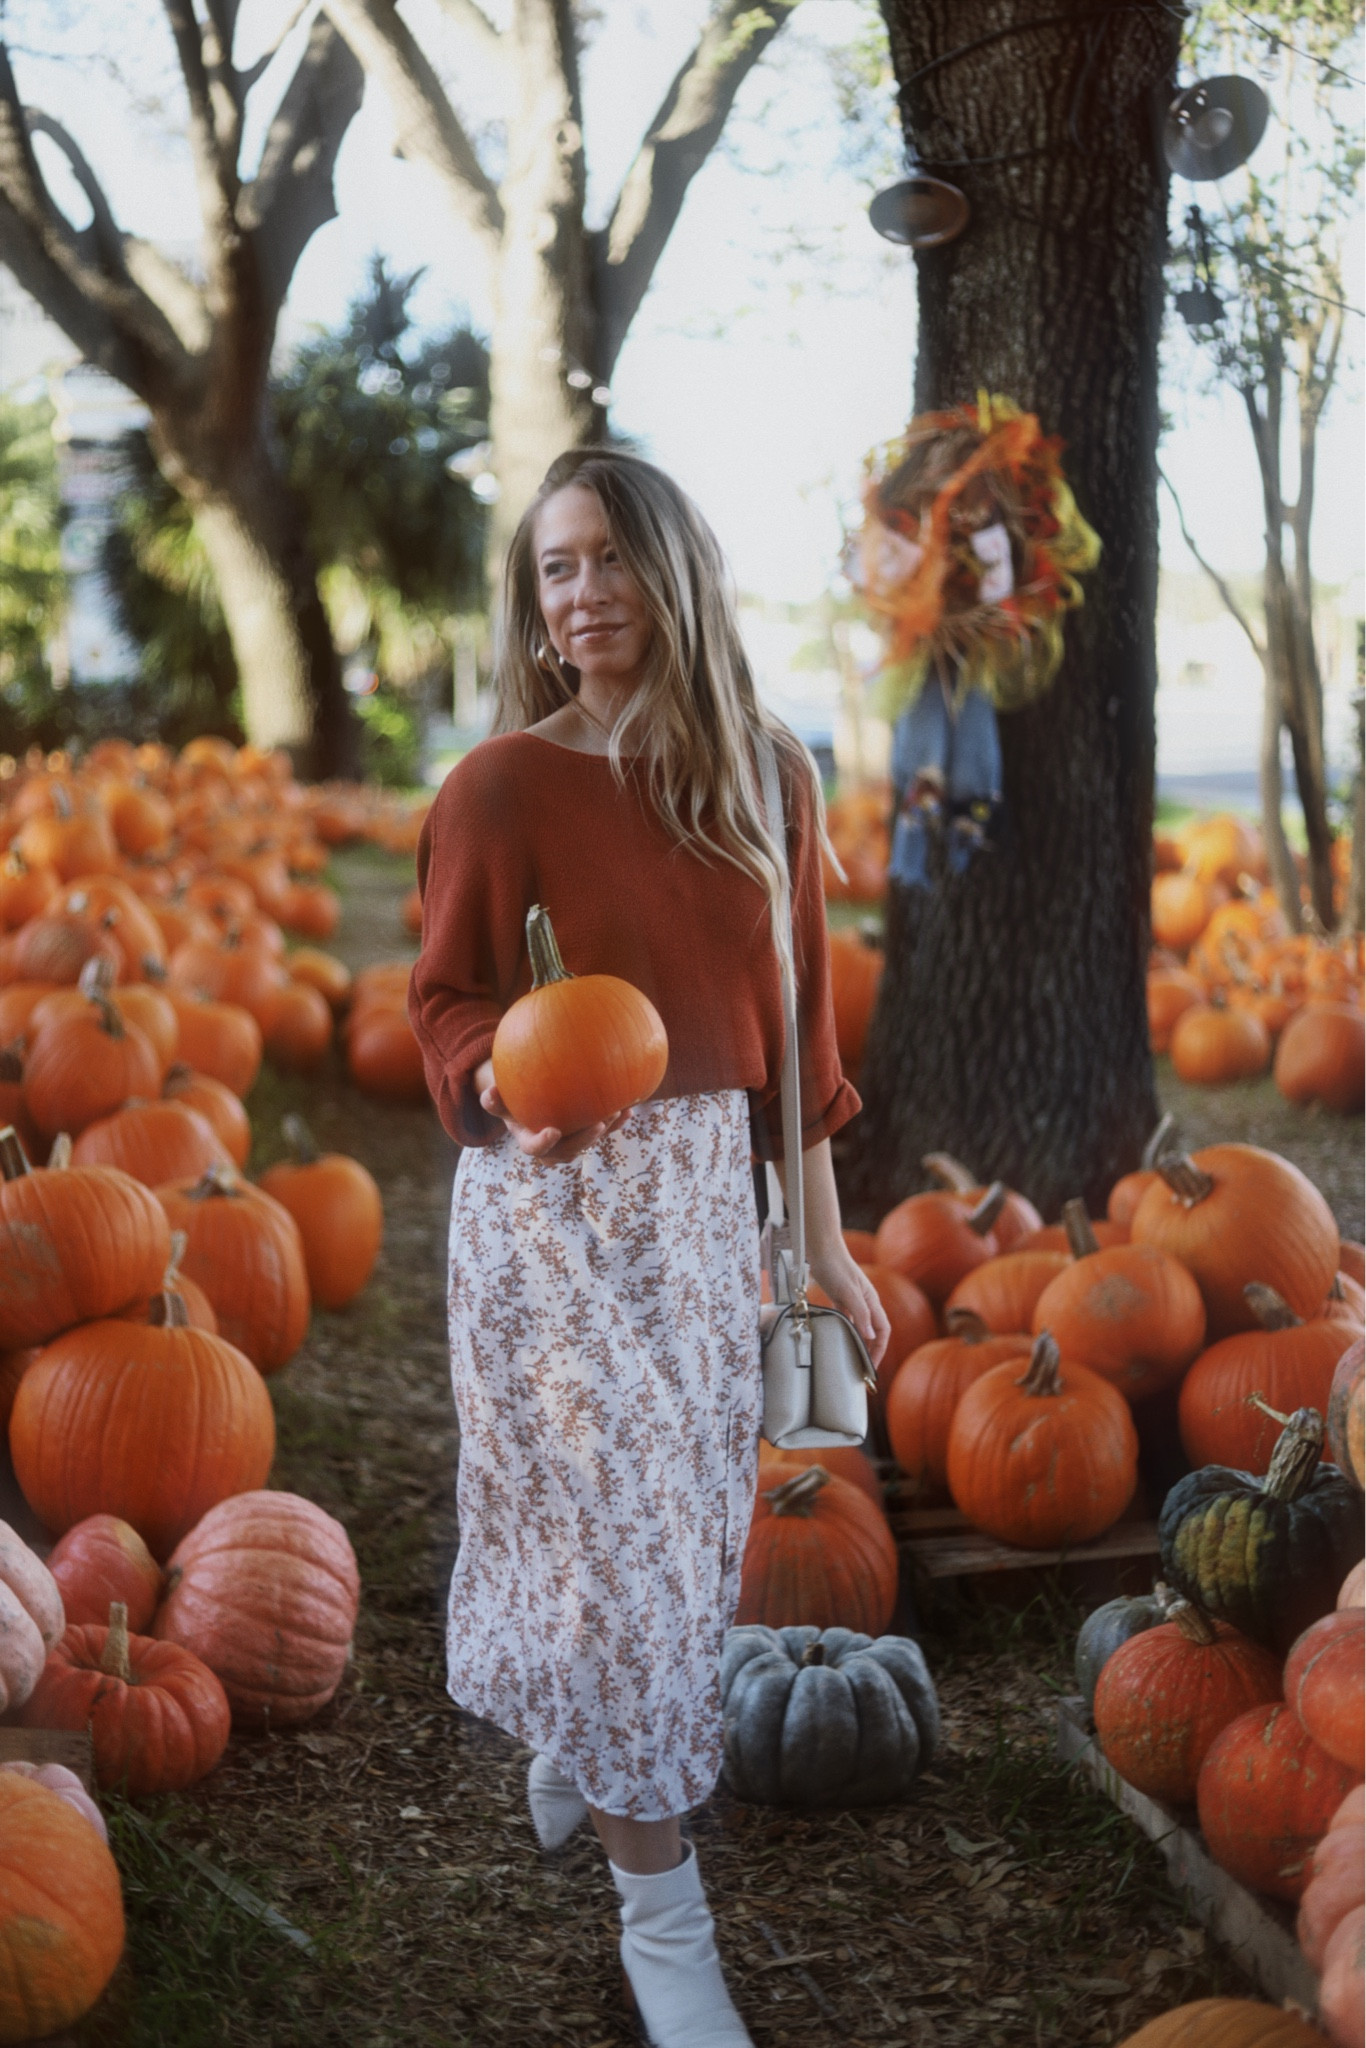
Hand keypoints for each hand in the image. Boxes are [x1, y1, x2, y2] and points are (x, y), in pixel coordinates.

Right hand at [474, 1060, 629, 1162]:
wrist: (528, 1104)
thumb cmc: (511, 1100)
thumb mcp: (500, 1100)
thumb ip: (493, 1100)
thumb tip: (489, 1090)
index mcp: (530, 1141)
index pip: (535, 1149)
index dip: (544, 1143)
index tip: (554, 1130)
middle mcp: (552, 1148)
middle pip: (569, 1151)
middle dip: (585, 1140)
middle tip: (599, 1124)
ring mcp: (572, 1142)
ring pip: (589, 1142)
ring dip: (605, 1130)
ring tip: (617, 1112)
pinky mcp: (587, 1134)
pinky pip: (603, 1130)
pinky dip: (617, 1122)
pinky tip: (630, 1108)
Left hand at [806, 1241, 889, 1366]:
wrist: (822, 1247)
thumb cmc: (836, 1267)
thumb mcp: (849, 1292)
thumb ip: (861, 1314)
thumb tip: (871, 1336)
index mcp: (872, 1301)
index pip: (883, 1331)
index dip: (880, 1349)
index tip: (871, 1366)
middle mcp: (865, 1301)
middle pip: (873, 1330)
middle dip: (871, 1349)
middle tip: (862, 1367)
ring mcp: (853, 1299)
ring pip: (860, 1325)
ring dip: (858, 1340)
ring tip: (851, 1356)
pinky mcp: (840, 1295)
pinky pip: (846, 1317)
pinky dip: (845, 1329)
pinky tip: (838, 1336)